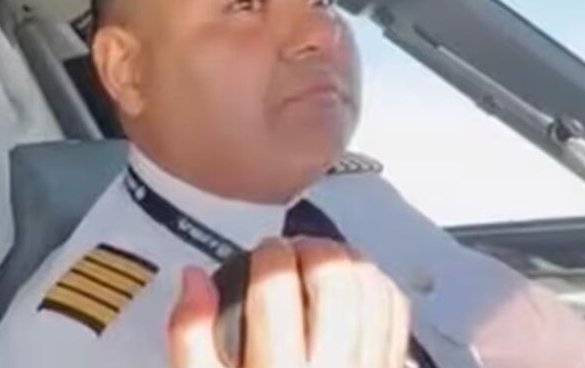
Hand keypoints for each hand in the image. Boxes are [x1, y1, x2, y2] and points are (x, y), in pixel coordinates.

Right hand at [167, 238, 409, 367]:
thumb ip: (188, 335)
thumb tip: (192, 275)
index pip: (276, 286)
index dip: (268, 253)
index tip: (260, 253)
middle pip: (335, 278)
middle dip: (312, 249)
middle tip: (292, 254)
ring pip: (373, 288)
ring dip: (348, 262)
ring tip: (320, 266)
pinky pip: (396, 313)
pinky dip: (376, 287)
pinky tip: (351, 290)